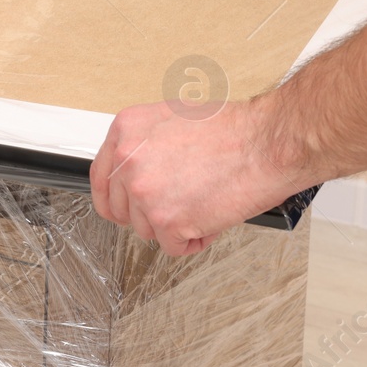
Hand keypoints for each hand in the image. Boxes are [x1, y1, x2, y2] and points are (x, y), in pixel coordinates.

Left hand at [90, 96, 300, 255]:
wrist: (265, 143)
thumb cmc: (232, 130)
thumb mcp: (172, 120)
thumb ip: (145, 145)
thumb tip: (137, 170)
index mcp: (126, 131)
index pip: (100, 178)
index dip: (115, 198)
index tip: (124, 207)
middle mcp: (128, 159)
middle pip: (122, 209)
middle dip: (149, 213)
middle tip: (179, 202)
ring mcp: (144, 191)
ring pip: (147, 230)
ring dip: (174, 225)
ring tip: (203, 201)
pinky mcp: (167, 220)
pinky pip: (173, 246)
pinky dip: (194, 239)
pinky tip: (210, 217)